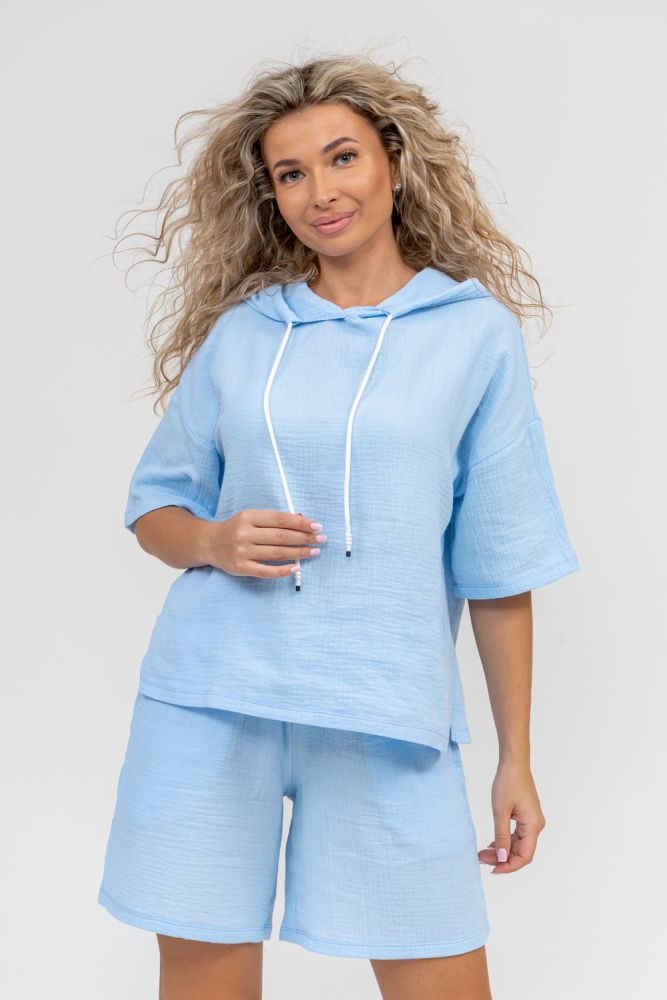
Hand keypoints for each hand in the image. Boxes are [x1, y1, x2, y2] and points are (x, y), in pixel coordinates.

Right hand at [198, 509, 325, 579]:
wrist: (209, 543)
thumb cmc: (236, 529)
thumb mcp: (251, 518)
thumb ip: (274, 519)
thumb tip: (302, 518)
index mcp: (248, 516)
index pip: (280, 519)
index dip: (301, 523)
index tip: (317, 526)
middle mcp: (244, 533)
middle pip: (281, 536)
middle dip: (304, 538)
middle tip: (321, 539)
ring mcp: (242, 551)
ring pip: (277, 553)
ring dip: (299, 553)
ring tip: (314, 552)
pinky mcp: (240, 568)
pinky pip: (266, 571)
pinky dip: (282, 570)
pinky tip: (296, 568)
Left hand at [478, 759, 545, 874]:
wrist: (513, 763)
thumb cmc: (508, 783)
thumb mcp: (500, 811)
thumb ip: (501, 836)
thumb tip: (502, 858)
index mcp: (533, 826)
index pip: (525, 856)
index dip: (509, 866)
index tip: (493, 870)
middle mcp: (535, 826)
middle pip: (521, 852)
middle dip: (502, 859)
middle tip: (481, 859)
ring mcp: (531, 821)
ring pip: (518, 844)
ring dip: (502, 850)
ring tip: (483, 853)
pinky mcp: (526, 816)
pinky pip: (517, 835)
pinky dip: (505, 841)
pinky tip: (492, 844)